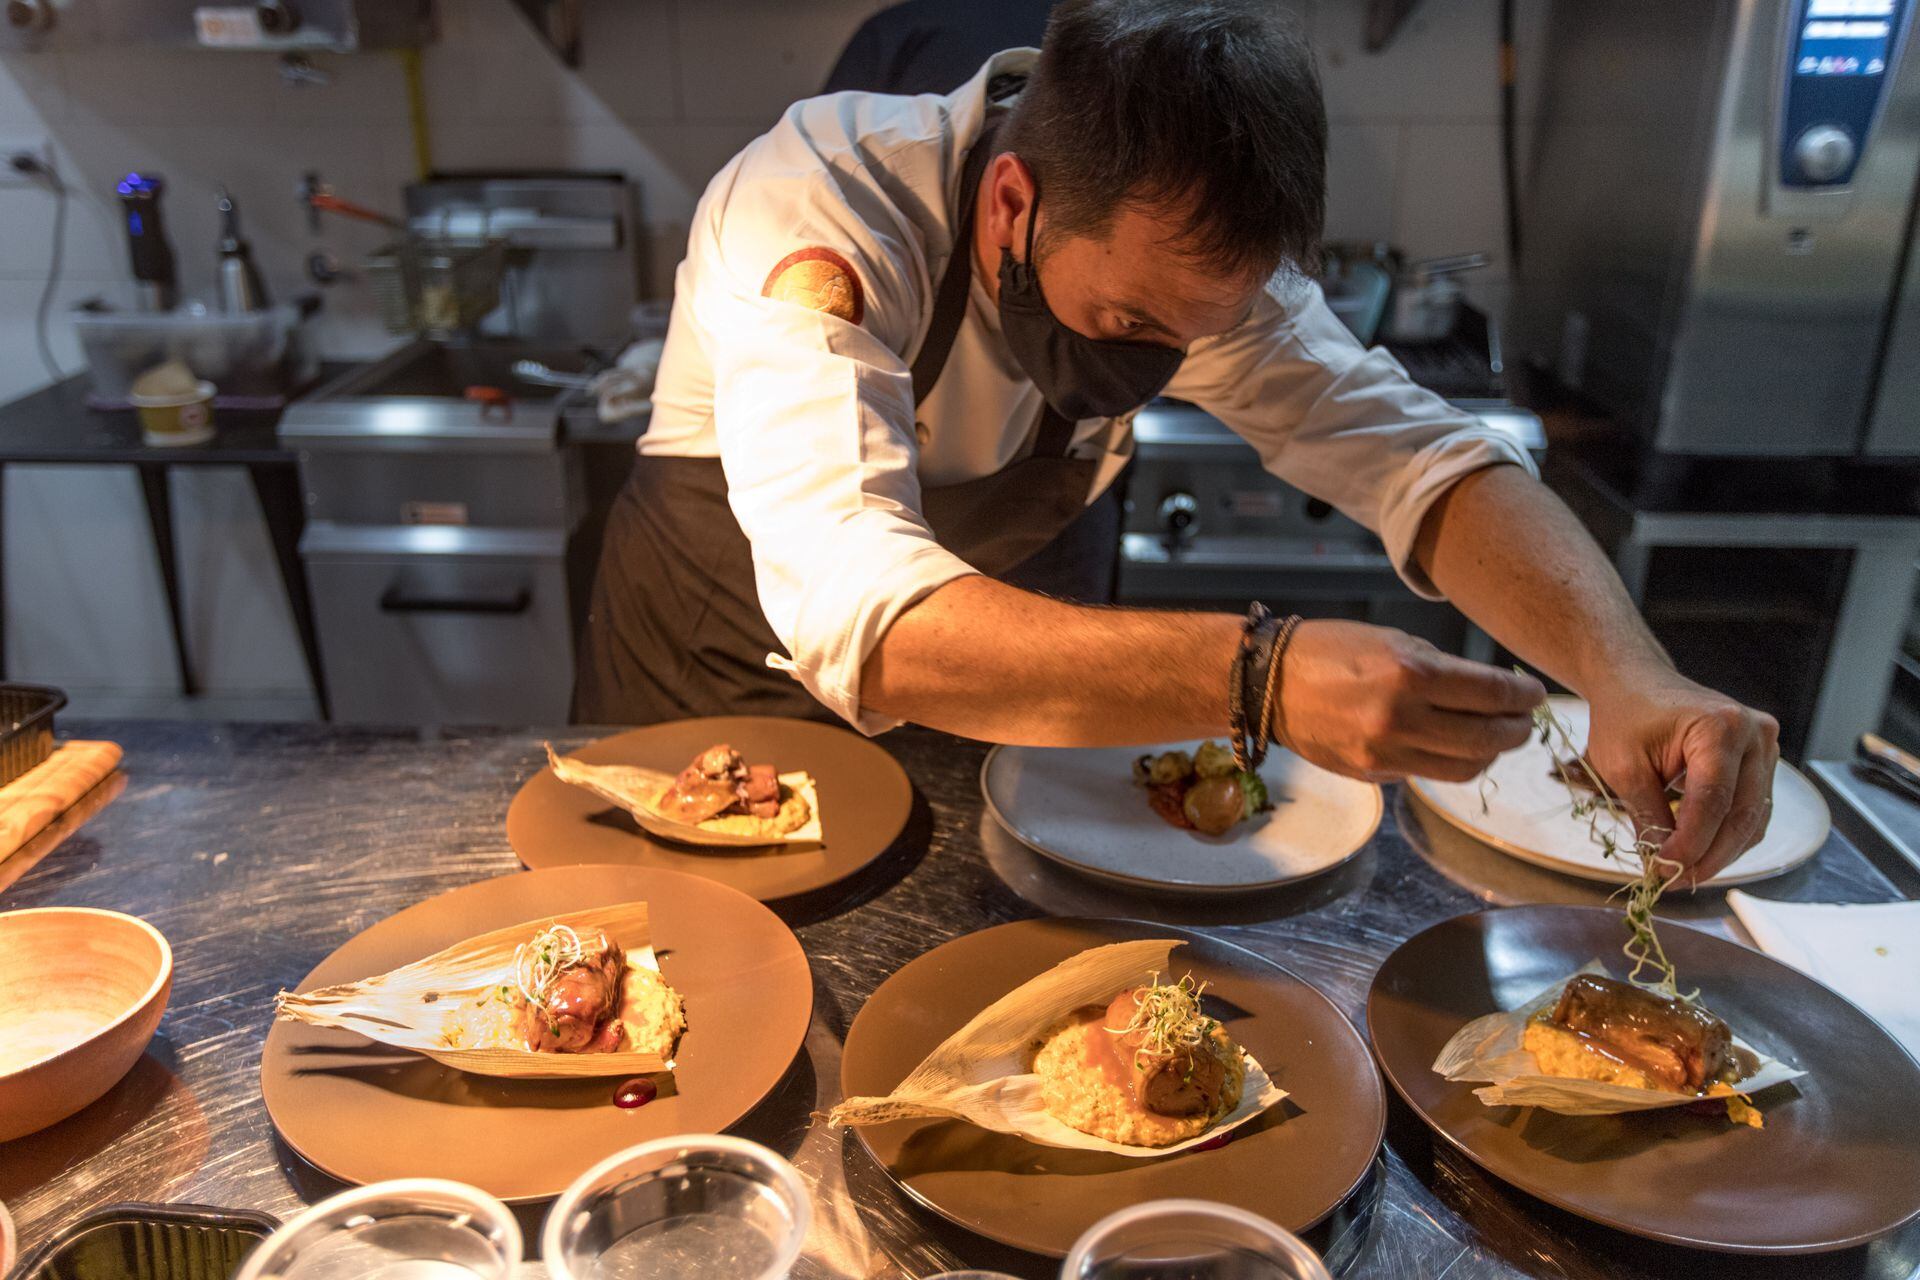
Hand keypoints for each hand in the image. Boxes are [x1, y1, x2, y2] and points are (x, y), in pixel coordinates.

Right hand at [1276, 621, 1545, 781]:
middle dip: (1517, 730)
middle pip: (1488, 739)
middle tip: (1524, 720)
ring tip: (1493, 736)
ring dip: (1489, 753)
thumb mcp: (1394, 641)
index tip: (1534, 694)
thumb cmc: (1332, 650)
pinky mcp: (1373, 774)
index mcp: (1411, 675)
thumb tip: (1490, 693)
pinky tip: (1450, 743)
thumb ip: (1443, 670)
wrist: (1269, 684)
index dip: (1524, 696)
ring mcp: (1386, 753)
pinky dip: (1449, 760)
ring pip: (1465, 768)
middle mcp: (1402, 719)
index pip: (1492, 694)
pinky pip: (1428, 773)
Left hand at [1584, 670, 1779, 887]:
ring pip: (1751, 819)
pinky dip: (1727, 836)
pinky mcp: (1763, 762)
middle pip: (1740, 814)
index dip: (1690, 844)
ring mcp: (1766, 748)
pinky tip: (1699, 853)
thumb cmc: (1625, 717)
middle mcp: (1756, 735)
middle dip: (1707, 857)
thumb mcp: (1623, 767)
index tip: (1663, 873)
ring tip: (1682, 873)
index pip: (1712, 800)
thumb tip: (1662, 866)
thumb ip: (1648, 815)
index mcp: (1721, 727)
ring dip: (1719, 853)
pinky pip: (1751, 811)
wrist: (1637, 683)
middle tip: (1674, 882)